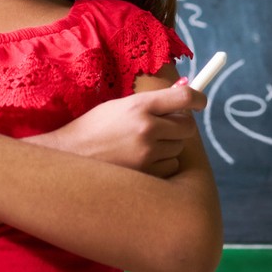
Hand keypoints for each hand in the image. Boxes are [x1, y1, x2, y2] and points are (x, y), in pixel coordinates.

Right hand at [30, 85, 205, 177]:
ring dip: (169, 146)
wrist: (71, 156)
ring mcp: (148, 153)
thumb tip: (180, 99)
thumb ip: (149, 104)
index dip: (198, 98)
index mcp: (139, 105)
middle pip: (188, 126)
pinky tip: (142, 161)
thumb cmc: (94, 127)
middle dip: (181, 125)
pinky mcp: (148, 174)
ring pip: (179, 148)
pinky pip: (171, 167)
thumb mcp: (119, 106)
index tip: (200, 101)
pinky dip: (163, 164)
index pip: (183, 97)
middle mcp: (147, 128)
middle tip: (166, 126)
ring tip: (145, 145)